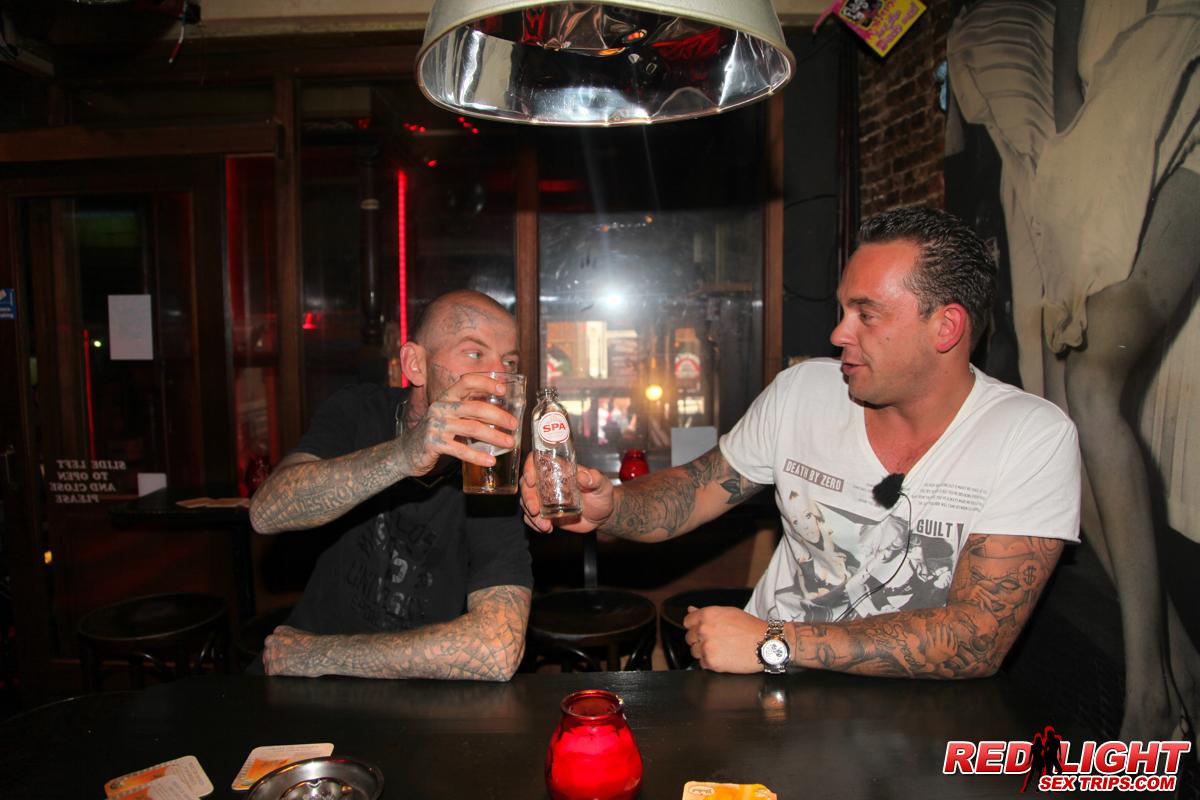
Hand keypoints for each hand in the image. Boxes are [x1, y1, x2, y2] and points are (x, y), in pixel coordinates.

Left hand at [262, 624, 325, 676]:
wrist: (320, 652)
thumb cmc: (316, 644)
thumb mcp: (302, 634)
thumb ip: (291, 638)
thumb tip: (290, 646)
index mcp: (280, 631)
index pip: (272, 641)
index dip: (279, 649)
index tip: (285, 653)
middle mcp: (272, 640)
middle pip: (268, 651)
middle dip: (275, 657)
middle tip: (287, 662)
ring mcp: (271, 654)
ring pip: (268, 662)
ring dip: (276, 666)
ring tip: (289, 668)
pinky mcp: (273, 667)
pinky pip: (270, 673)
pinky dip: (277, 675)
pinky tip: (287, 673)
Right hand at [397, 373, 517, 477]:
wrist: (406, 452)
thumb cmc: (435, 432)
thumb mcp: (449, 416)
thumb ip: (467, 411)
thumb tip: (500, 412)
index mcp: (446, 397)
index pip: (467, 381)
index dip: (486, 382)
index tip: (503, 389)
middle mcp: (440, 407)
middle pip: (475, 407)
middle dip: (499, 415)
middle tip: (514, 424)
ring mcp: (436, 425)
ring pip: (472, 428)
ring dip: (494, 436)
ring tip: (509, 442)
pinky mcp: (433, 443)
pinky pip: (460, 450)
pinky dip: (478, 456)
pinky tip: (490, 460)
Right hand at [519, 457, 613, 532]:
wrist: (602, 516)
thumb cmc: (602, 495)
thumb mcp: (602, 486)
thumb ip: (594, 479)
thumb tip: (582, 475)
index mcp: (559, 470)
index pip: (537, 462)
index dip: (529, 468)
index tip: (531, 480)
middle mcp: (548, 482)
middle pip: (527, 484)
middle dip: (528, 497)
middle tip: (535, 510)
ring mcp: (544, 498)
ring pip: (526, 502)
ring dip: (531, 515)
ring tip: (545, 526)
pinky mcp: (545, 512)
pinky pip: (531, 517)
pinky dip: (533, 524)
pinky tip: (545, 529)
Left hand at [683, 605, 768, 672]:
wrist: (766, 644)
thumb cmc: (751, 628)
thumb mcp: (729, 612)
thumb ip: (706, 612)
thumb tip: (691, 610)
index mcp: (707, 615)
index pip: (687, 622)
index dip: (695, 627)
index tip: (702, 631)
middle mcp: (704, 629)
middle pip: (689, 638)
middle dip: (699, 640)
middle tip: (715, 641)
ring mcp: (707, 647)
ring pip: (694, 652)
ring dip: (704, 652)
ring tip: (721, 649)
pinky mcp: (711, 662)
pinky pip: (702, 664)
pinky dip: (710, 663)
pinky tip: (723, 657)